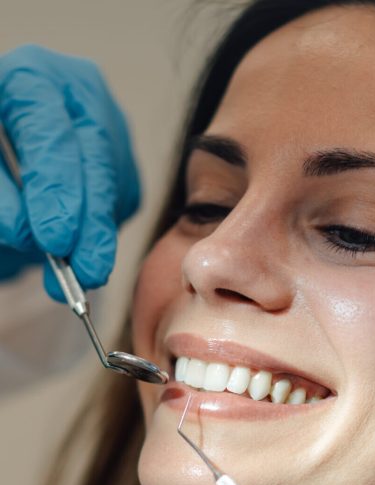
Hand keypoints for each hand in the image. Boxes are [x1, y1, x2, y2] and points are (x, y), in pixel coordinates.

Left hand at [0, 45, 139, 297]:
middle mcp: (80, 95)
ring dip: (98, 237)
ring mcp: (110, 127)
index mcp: (33, 77)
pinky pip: (121, 203)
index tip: (53, 239)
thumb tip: (24, 234)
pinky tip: (86, 251)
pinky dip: (103, 233)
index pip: (51, 130)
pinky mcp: (123, 162)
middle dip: (91, 224)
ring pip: (113, 188)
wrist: (9, 152)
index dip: (55, 186)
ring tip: (80, 277)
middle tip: (85, 271)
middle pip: (96, 161)